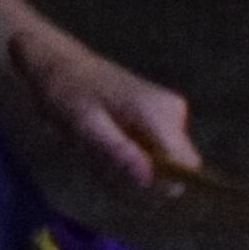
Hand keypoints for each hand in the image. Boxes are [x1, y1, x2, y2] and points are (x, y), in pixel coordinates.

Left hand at [5, 25, 196, 187]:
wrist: (62, 66)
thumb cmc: (68, 92)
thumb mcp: (84, 125)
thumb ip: (118, 153)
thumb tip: (150, 182)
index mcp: (160, 113)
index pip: (186, 166)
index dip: (159, 184)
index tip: (121, 177)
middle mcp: (174, 114)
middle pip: (172, 172)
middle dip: (135, 177)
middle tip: (97, 159)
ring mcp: (170, 117)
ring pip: (159, 168)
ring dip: (125, 168)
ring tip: (94, 147)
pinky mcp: (161, 122)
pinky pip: (151, 158)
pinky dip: (125, 159)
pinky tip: (102, 143)